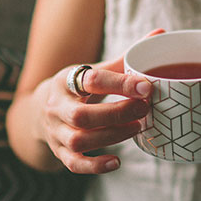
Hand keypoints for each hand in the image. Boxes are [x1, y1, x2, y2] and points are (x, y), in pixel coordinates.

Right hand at [40, 31, 162, 173]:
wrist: (39, 111)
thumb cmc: (77, 88)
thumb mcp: (93, 70)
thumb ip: (125, 59)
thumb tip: (160, 34)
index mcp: (65, 81)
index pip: (91, 80)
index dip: (120, 83)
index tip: (146, 86)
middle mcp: (56, 107)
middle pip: (82, 115)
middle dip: (116, 114)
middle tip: (145, 109)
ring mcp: (56, 132)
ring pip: (79, 140)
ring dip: (112, 136)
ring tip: (137, 127)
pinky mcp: (59, 152)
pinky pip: (74, 163)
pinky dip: (95, 166)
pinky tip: (117, 161)